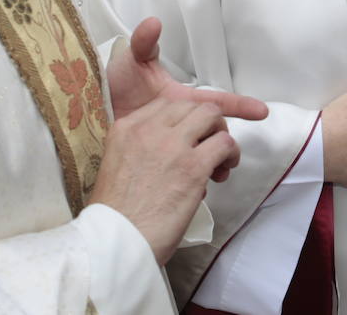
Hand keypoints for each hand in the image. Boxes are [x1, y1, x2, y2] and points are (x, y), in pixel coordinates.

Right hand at [88, 97, 237, 264]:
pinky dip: (231, 153)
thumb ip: (142, 151)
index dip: (184, 118)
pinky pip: (224, 143)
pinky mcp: (193, 166)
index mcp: (125, 129)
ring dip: (221, 133)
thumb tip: (177, 155)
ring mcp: (172, 146)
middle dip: (205, 121)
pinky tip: (225, 169)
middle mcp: (148, 130)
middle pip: (190, 105)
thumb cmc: (116, 216)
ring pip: (212, 115)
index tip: (190, 136)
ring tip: (221, 157)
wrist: (116, 241)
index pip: (165, 104)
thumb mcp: (116, 167)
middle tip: (209, 145)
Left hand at [106, 19, 268, 181]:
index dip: (242, 106)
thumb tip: (153, 22)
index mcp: (185, 100)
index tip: (263, 112)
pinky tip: (196, 187)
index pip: (219, 104)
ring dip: (215, 164)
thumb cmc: (121, 86)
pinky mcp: (166, 161)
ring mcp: (177, 142)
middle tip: (228, 163)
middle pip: (217, 133)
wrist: (99, 118)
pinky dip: (195, 178)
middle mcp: (186, 122)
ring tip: (216, 177)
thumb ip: (144, 43)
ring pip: (206, 154)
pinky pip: (187, 171)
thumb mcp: (131, 61)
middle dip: (227, 145)